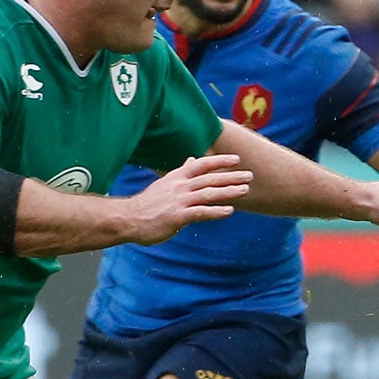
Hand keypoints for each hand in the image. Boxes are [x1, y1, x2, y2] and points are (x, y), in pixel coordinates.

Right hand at [127, 154, 250, 242]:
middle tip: (250, 175)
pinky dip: (216, 211)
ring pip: (208, 193)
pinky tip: (230, 211)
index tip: (237, 159)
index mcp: (177, 177)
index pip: (201, 164)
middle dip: (231, 176)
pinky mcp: (177, 216)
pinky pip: (201, 212)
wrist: (128, 219)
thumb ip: (181, 173)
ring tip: (245, 190)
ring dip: (228, 191)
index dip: (219, 161)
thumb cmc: (148, 203)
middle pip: (209, 178)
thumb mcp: (165, 183)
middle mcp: (180, 186)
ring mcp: (179, 201)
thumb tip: (191, 160)